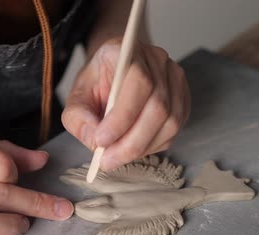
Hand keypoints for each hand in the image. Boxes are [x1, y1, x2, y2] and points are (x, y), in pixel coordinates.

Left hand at [62, 39, 190, 170]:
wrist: (113, 74)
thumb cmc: (96, 84)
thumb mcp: (76, 97)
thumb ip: (78, 117)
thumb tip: (94, 141)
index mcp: (129, 51)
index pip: (138, 82)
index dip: (121, 116)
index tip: (101, 140)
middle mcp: (158, 60)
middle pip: (158, 106)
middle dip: (130, 141)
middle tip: (107, 160)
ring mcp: (175, 80)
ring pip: (170, 122)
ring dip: (141, 147)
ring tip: (116, 157)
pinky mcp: (182, 100)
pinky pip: (174, 130)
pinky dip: (152, 146)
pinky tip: (132, 149)